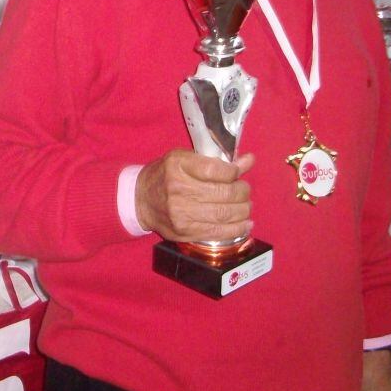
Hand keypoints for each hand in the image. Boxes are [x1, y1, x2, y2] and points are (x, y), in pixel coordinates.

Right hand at [134, 150, 252, 242]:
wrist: (140, 199)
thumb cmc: (165, 175)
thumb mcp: (186, 159)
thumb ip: (217, 161)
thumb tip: (249, 160)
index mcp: (178, 165)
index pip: (216, 169)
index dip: (234, 172)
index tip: (238, 172)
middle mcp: (179, 189)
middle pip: (224, 193)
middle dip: (242, 192)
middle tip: (244, 190)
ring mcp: (181, 213)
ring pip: (224, 214)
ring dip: (243, 210)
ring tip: (245, 205)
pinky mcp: (185, 232)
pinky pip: (218, 232)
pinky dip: (237, 229)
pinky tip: (245, 223)